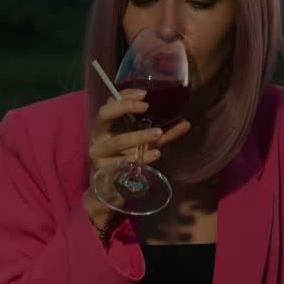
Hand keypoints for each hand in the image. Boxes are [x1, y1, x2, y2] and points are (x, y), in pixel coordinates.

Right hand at [84, 89, 190, 226]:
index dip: (126, 96)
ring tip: (157, 133)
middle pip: (105, 115)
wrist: (110, 189)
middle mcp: (99, 136)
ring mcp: (100, 154)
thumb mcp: (145, 144)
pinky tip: (155, 154)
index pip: (111, 102)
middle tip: (146, 107)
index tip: (145, 94)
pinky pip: (123, 162)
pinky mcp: (104, 170)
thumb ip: (162, 132)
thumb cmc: (127, 160)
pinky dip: (141, 158)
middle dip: (124, 108)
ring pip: (118, 141)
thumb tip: (185, 122)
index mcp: (106, 125)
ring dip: (138, 136)